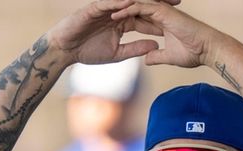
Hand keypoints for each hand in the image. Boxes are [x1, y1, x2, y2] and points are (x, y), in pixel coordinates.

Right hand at [48, 0, 180, 65]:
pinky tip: (133, 1)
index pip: (144, 16)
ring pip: (127, 0)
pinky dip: (121, 2)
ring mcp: (106, 8)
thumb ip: (136, 48)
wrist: (64, 50)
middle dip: (158, 1)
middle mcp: (116, 11)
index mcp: (122, 21)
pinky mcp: (95, 7)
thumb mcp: (117, 53)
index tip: (178, 16)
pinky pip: (109, 2)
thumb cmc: (87, 52)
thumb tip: (156, 46)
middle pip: (140, 4)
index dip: (160, 15)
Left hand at [111, 1, 220, 67]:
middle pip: (134, 8)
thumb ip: (157, 56)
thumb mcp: (169, 56)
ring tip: (102, 13)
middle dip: (117, 11)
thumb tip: (146, 59)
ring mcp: (162, 11)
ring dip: (119, 8)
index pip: (138, 18)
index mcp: (161, 22)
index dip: (123, 21)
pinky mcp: (163, 11)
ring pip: (135, 5)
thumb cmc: (194, 53)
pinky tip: (115, 14)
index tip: (108, 27)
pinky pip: (140, 7)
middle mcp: (160, 14)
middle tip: (99, 16)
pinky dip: (127, 9)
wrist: (208, 49)